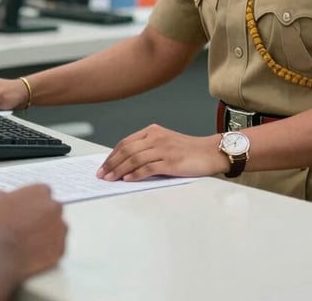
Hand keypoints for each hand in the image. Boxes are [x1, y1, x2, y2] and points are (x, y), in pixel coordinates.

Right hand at [0, 185, 66, 281]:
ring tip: (28, 242)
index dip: (31, 203)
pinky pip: (56, 246)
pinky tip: (33, 253)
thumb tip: (10, 200)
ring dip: (46, 232)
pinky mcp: (61, 248)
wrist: (0, 256)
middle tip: (25, 228)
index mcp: (40, 191)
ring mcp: (60, 227)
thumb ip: (10, 197)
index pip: (41, 193)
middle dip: (41, 216)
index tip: (23, 212)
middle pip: (50, 209)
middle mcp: (55, 206)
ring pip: (55, 227)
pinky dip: (48, 249)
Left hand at [96, 124, 225, 181]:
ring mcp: (163, 149)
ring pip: (134, 159)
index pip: (126, 142)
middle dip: (111, 163)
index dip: (112, 155)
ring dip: (119, 170)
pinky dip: (135, 174)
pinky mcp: (170, 162)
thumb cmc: (188, 150)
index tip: (103, 165)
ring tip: (110, 179)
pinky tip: (127, 180)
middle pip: (127, 150)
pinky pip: (148, 168)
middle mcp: (156, 137)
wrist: (209, 152)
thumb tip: (126, 165)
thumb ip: (147, 149)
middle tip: (102, 175)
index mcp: (152, 131)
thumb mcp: (165, 143)